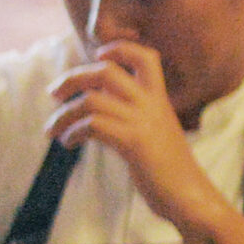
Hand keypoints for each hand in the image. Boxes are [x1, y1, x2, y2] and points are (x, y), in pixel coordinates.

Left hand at [46, 42, 221, 229]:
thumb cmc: (170, 169)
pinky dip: (71, 133)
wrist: (189, 195)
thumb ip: (136, 113)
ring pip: (91, 100)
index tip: (97, 57)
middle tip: (55, 94)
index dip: (118, 48)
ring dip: (63, 114)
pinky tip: (69, 143)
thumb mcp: (157, 131)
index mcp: (159, 99)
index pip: (145, 57)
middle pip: (106, 71)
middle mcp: (152, 104)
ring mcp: (143, 122)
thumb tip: (98, 102)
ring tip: (53, 130)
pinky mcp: (133, 143)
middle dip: (72, 78)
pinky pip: (92, 125)